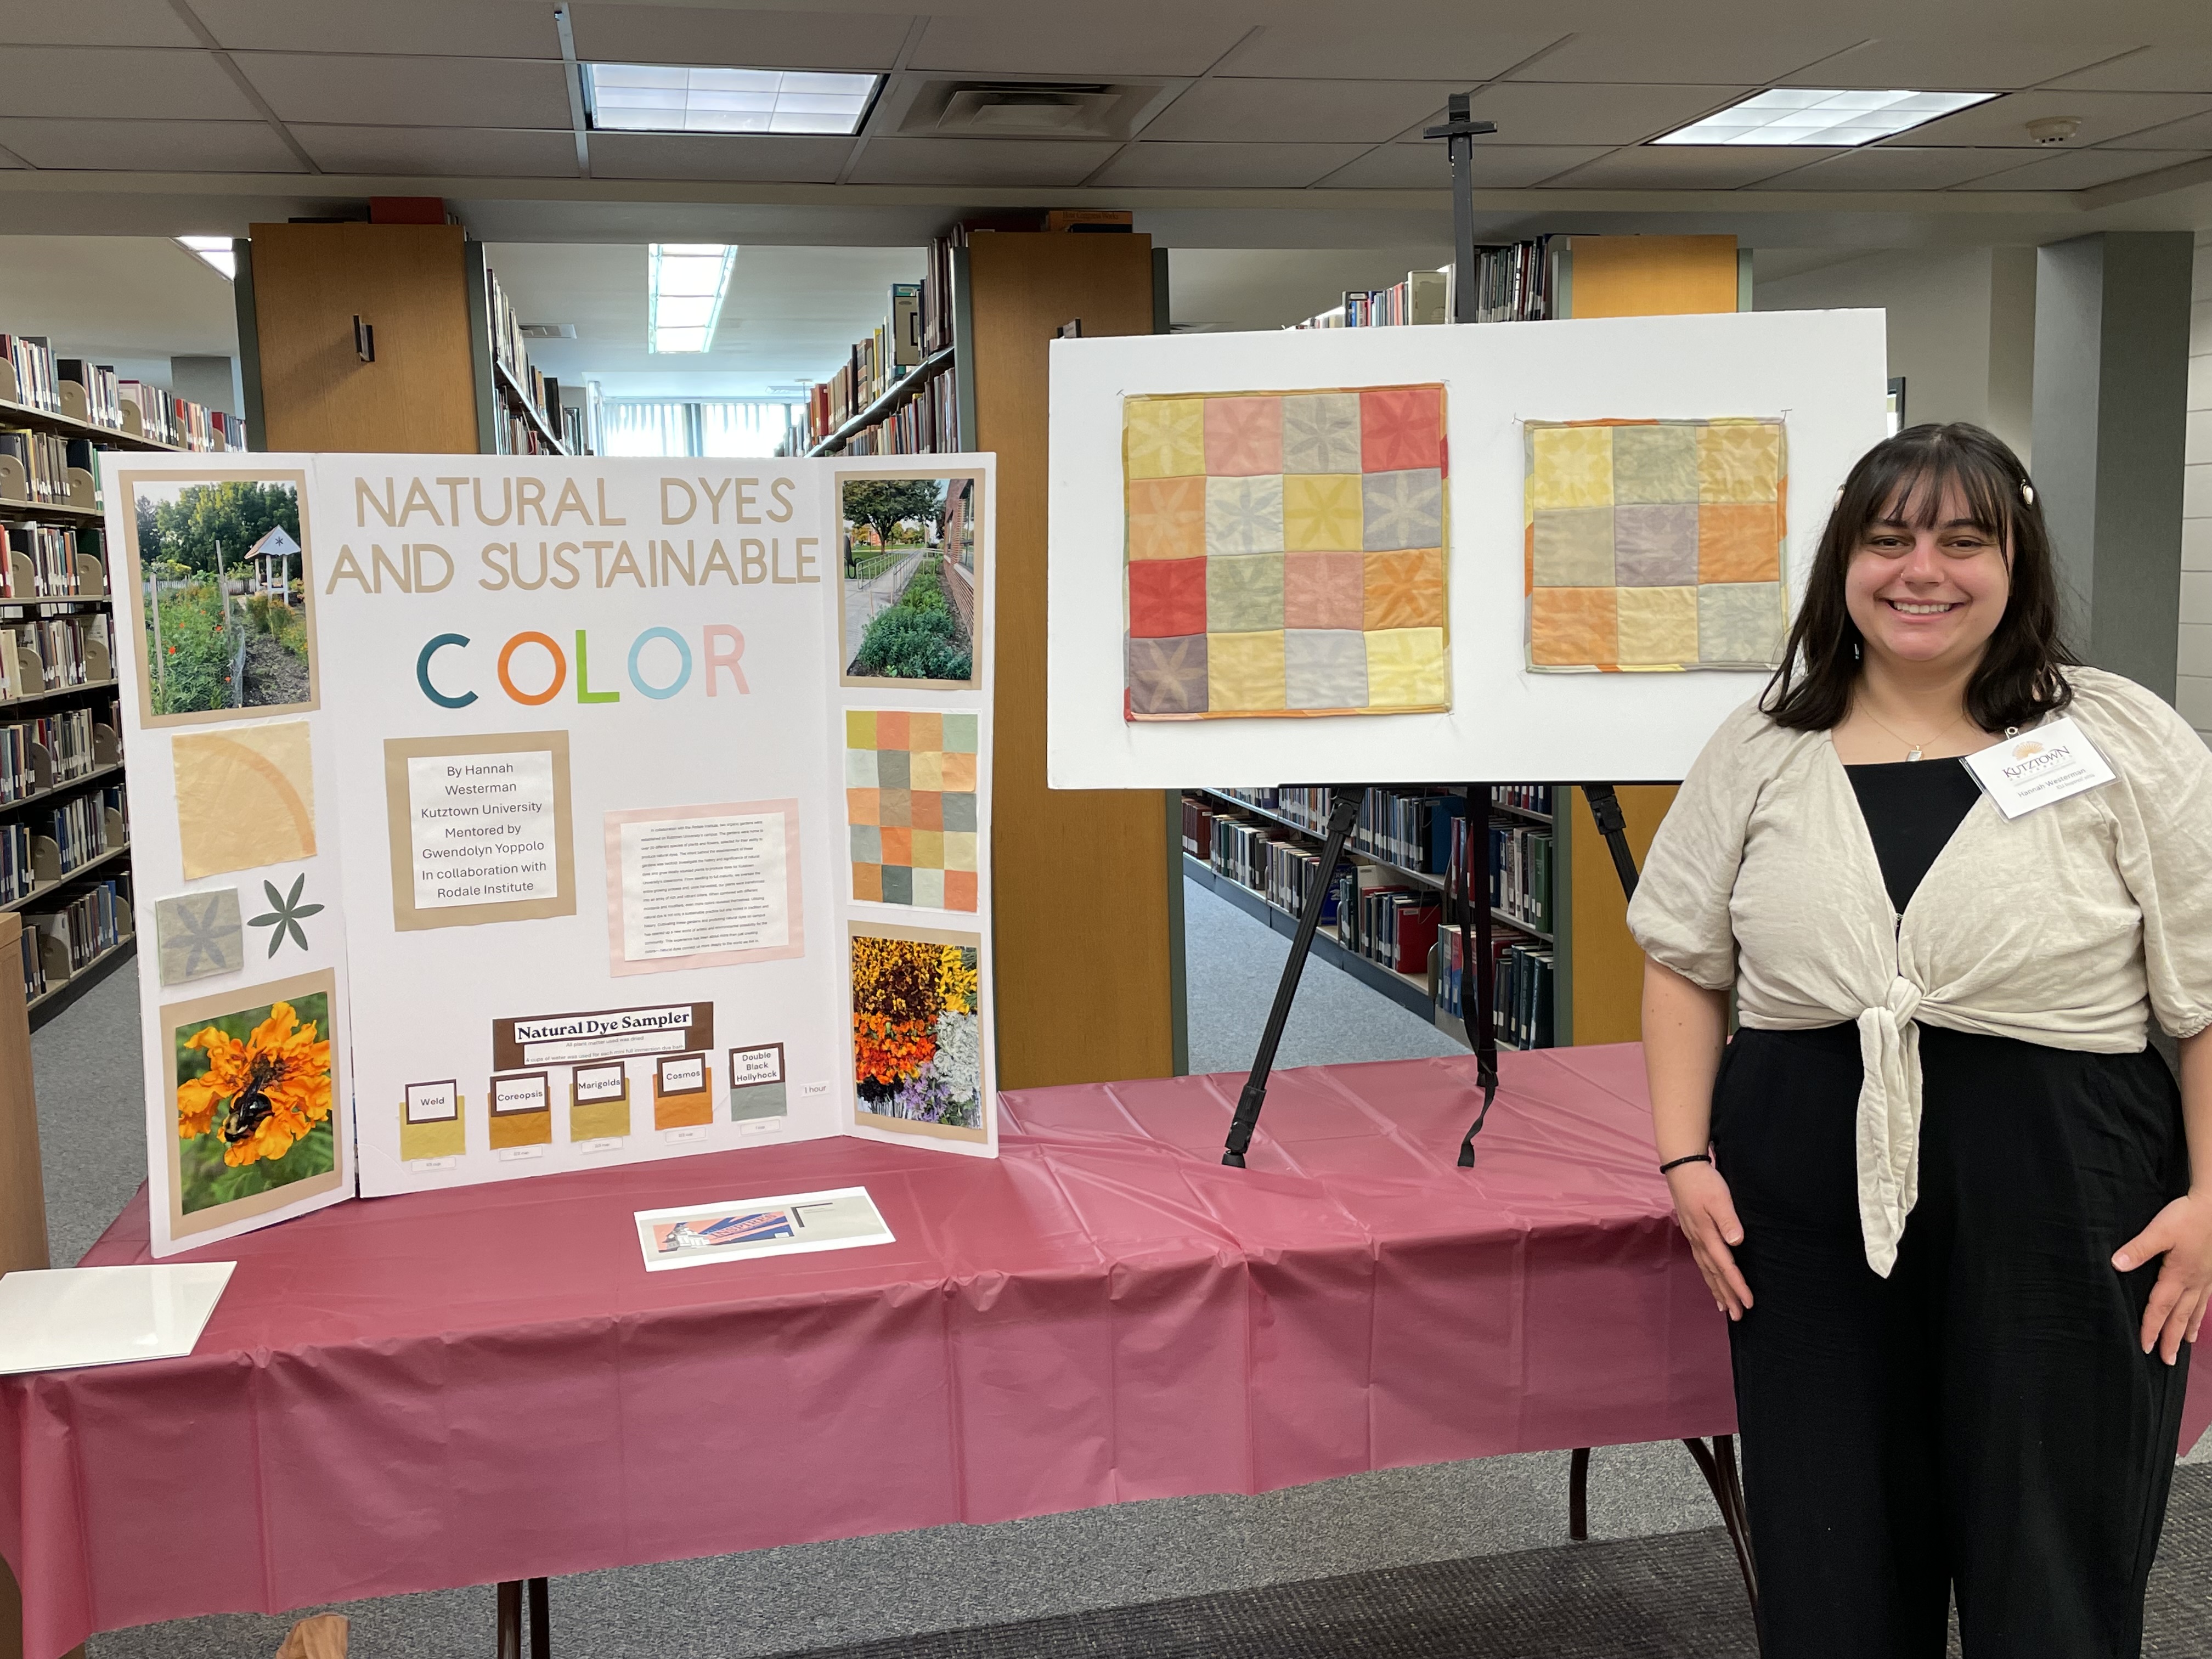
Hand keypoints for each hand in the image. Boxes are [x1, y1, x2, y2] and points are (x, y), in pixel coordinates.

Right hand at [1669, 1161, 1751, 1320]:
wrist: (1682, 1168)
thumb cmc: (1703, 1182)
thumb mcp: (1718, 1197)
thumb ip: (1727, 1219)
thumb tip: (1737, 1241)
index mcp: (1707, 1235)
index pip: (1725, 1266)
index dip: (1737, 1285)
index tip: (1748, 1302)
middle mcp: (1699, 1241)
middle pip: (1715, 1275)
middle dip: (1727, 1296)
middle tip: (1737, 1316)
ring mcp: (1695, 1238)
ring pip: (1707, 1271)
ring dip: (1717, 1290)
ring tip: (1724, 1308)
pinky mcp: (1693, 1233)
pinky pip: (1702, 1262)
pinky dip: (1708, 1276)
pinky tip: (1712, 1281)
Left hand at [2115, 1192, 2211, 1364]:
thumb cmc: (2186, 1217)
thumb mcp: (2159, 1230)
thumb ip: (2138, 1248)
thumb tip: (2116, 1264)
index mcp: (2177, 1275)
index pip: (2160, 1308)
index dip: (2151, 1328)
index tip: (2146, 1346)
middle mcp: (2193, 1282)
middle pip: (2179, 1317)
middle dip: (2172, 1339)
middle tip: (2167, 1361)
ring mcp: (2204, 1279)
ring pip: (2194, 1311)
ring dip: (2186, 1330)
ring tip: (2184, 1346)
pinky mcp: (2210, 1272)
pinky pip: (2205, 1300)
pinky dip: (2200, 1315)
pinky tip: (2199, 1319)